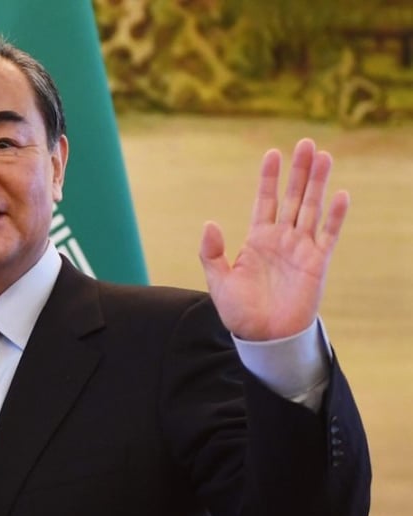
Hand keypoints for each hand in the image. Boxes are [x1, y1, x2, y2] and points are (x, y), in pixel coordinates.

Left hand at [199, 137, 349, 340]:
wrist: (264, 337)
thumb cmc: (240, 311)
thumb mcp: (218, 280)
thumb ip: (211, 252)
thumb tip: (209, 223)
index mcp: (257, 239)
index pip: (265, 201)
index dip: (268, 178)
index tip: (272, 152)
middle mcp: (281, 239)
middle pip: (292, 197)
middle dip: (298, 171)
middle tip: (304, 143)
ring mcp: (301, 249)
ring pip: (311, 208)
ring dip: (318, 183)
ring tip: (323, 156)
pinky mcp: (317, 263)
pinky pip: (328, 235)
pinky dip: (335, 216)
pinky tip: (340, 195)